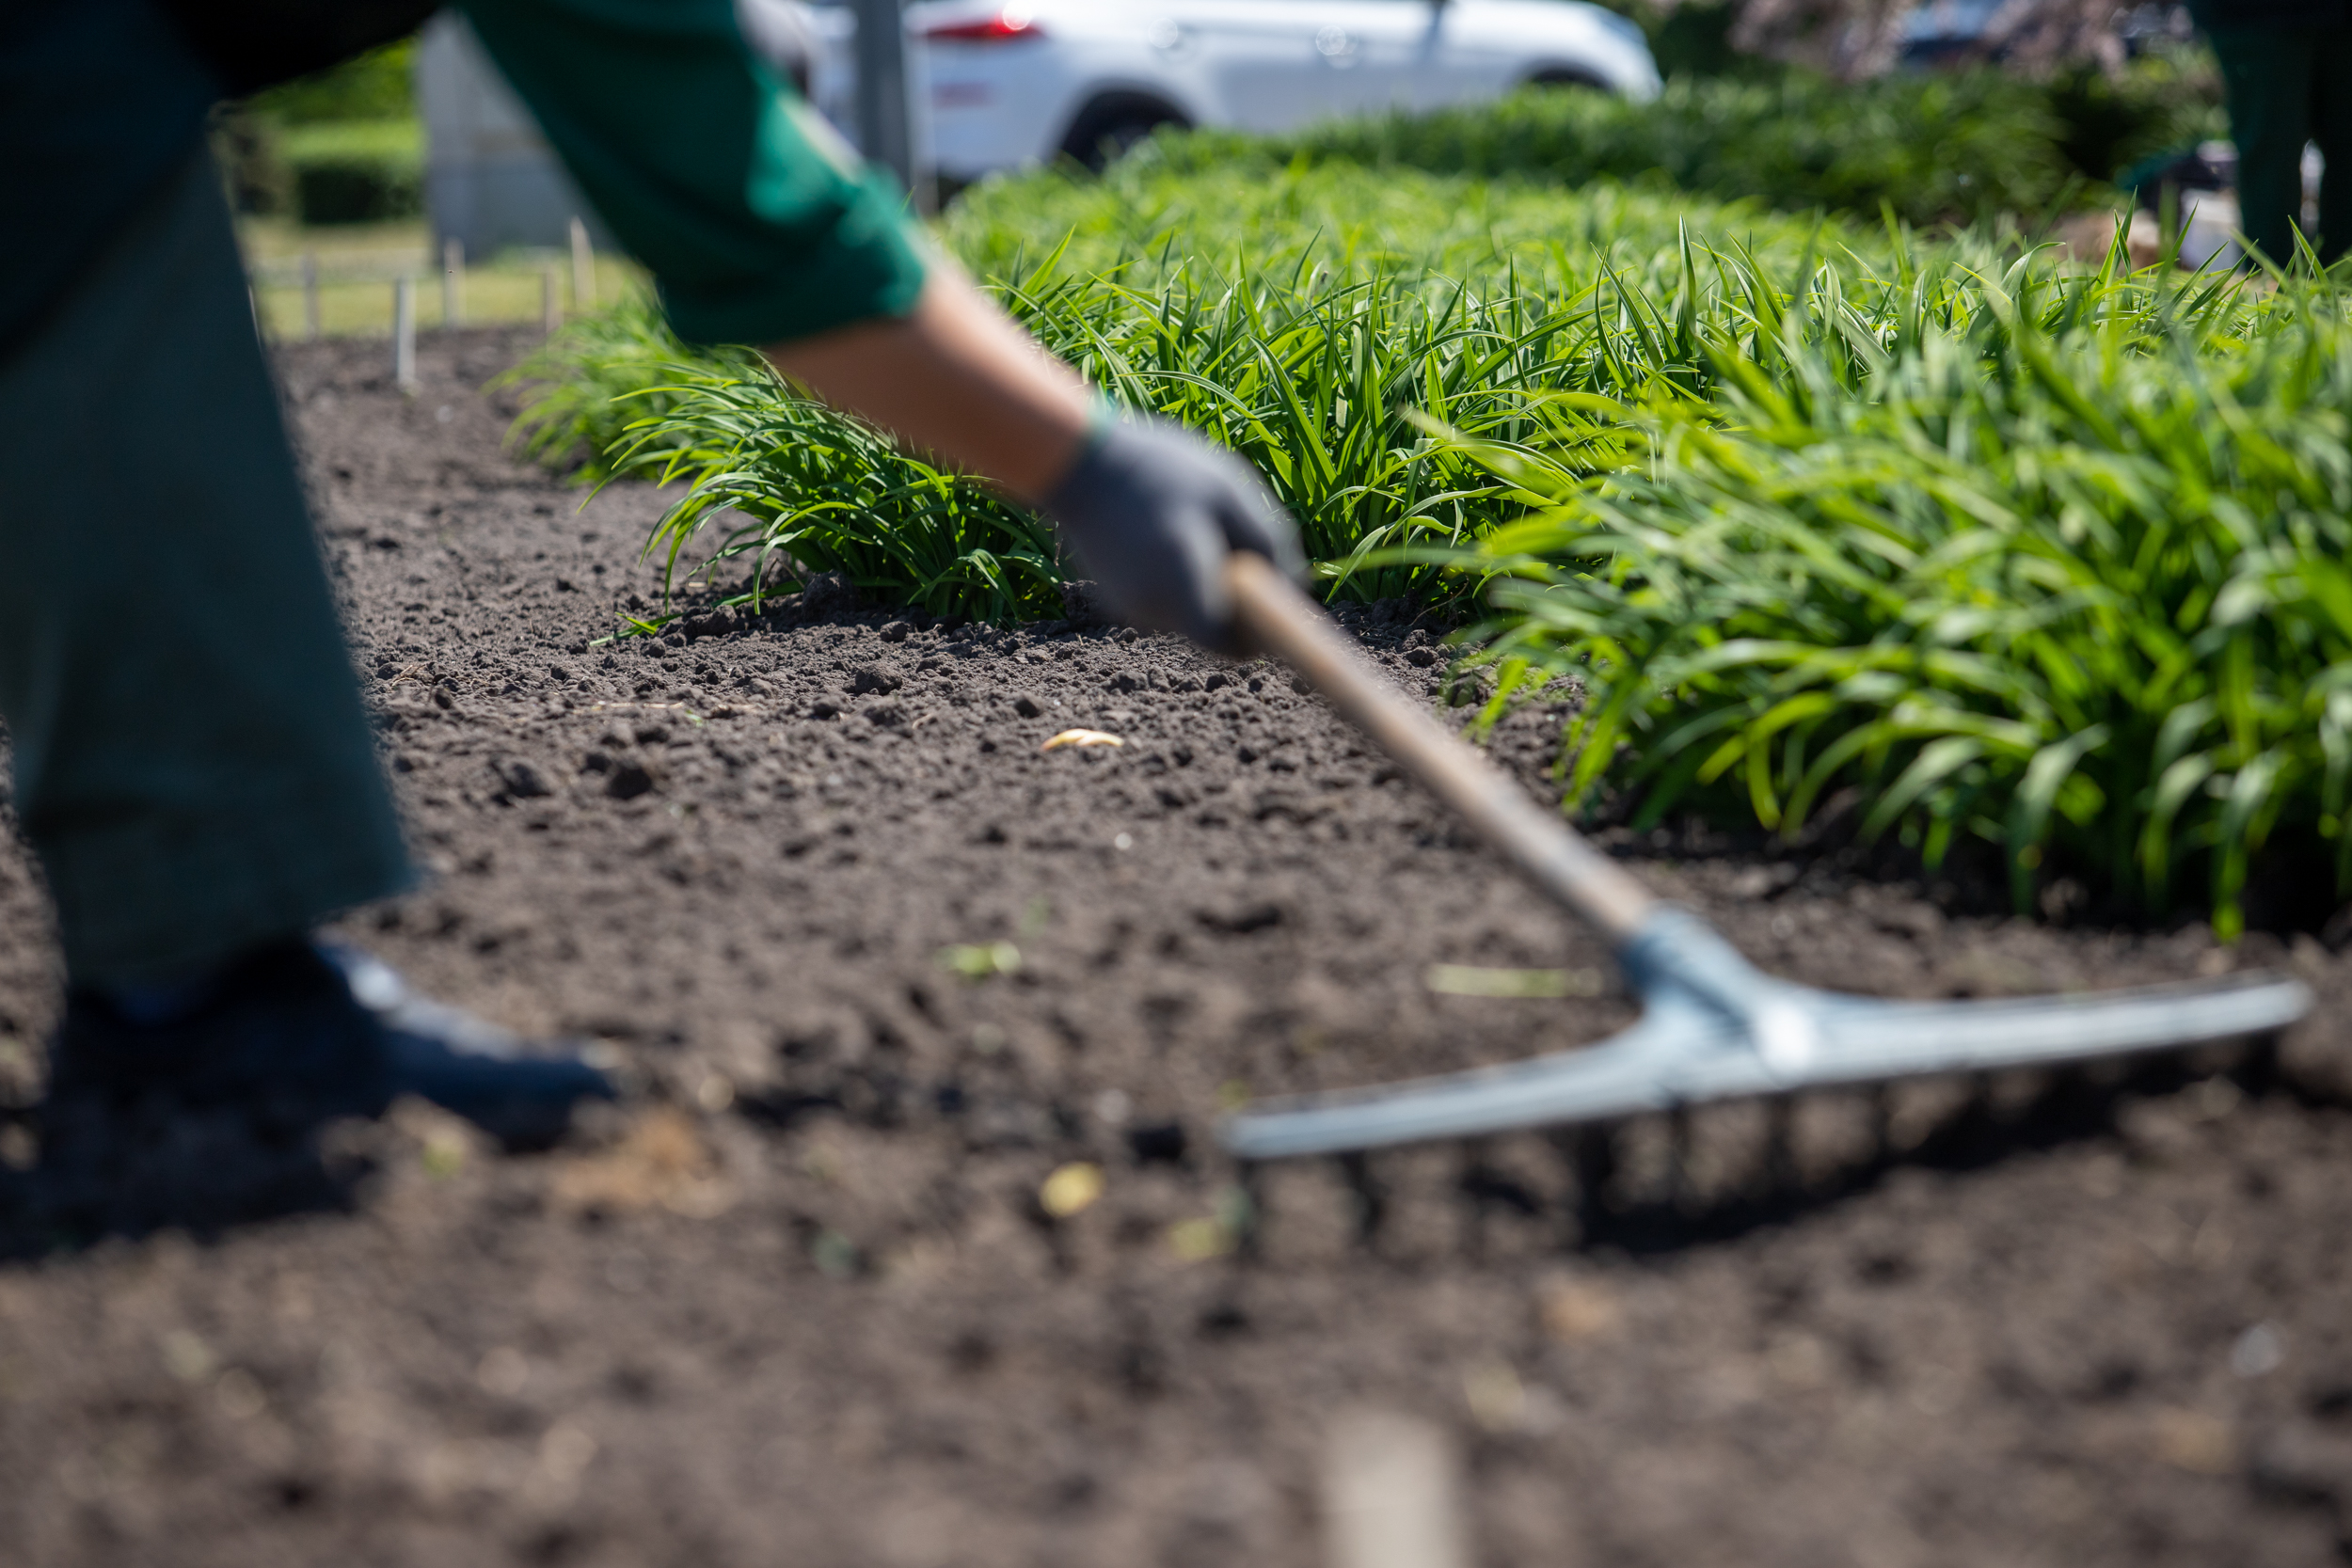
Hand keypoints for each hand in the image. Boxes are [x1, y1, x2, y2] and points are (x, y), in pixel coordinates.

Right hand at [1038, 416, 1305, 650]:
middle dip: (1233, 604)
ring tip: (1194, 535)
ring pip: (1192, 620)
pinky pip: (1168, 608)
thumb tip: (1295, 591)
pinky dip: (1179, 585)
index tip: (1268, 606)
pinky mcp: (1117, 605)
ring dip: (1206, 590)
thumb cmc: (1164, 468)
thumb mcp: (1231, 491)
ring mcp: (1130, 609)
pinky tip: (1166, 542)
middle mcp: (1153, 603)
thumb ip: (1269, 543)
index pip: (1227, 645)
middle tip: (1231, 549)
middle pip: (1213, 633)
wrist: (1079, 464)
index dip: (1255, 638)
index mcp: (1181, 573)